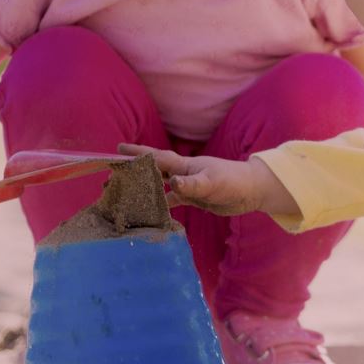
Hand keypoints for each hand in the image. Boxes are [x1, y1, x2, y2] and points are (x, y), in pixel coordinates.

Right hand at [118, 144, 263, 215]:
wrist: (252, 190)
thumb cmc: (233, 181)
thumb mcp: (212, 183)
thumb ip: (193, 184)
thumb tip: (173, 184)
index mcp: (185, 165)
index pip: (156, 158)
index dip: (138, 153)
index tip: (118, 149)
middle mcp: (183, 173)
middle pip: (153, 171)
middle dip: (134, 172)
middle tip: (111, 178)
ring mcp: (188, 185)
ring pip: (160, 187)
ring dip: (144, 190)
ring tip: (125, 196)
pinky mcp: (194, 198)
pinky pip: (172, 201)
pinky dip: (161, 206)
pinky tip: (150, 213)